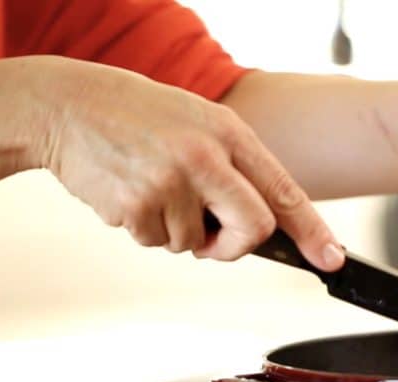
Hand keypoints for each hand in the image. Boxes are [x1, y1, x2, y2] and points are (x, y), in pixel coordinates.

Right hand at [35, 58, 343, 270]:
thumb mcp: (198, 124)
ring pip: (195, 244)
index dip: (313, 230)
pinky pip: (156, 243)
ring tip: (151, 186)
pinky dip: (144, 229)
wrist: (66, 106)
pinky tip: (129, 192)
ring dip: (176, 230)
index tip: (331, 259)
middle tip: (211, 236)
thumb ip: (234, 167)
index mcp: (229, 133)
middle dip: (235, 246)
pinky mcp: (136, 207)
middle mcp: (206, 158)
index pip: (284, 190)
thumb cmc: (138, 117)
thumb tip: (263, 223)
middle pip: (253, 230)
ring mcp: (171, 183)